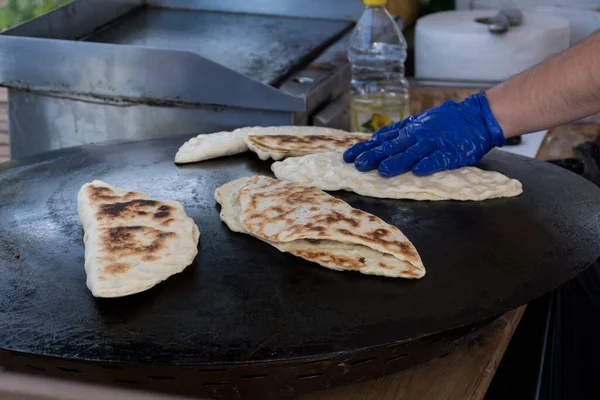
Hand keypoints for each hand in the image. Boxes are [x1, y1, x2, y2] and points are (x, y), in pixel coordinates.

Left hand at [343, 91, 505, 175]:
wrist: (477, 117)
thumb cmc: (446, 122)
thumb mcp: (419, 122)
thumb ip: (400, 131)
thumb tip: (376, 139)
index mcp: (409, 129)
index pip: (382, 139)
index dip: (365, 148)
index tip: (348, 156)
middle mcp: (418, 135)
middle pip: (392, 146)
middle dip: (374, 156)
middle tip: (358, 165)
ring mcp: (434, 143)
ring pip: (412, 152)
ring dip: (397, 161)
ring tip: (382, 170)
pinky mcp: (450, 152)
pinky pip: (439, 159)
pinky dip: (429, 164)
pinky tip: (418, 171)